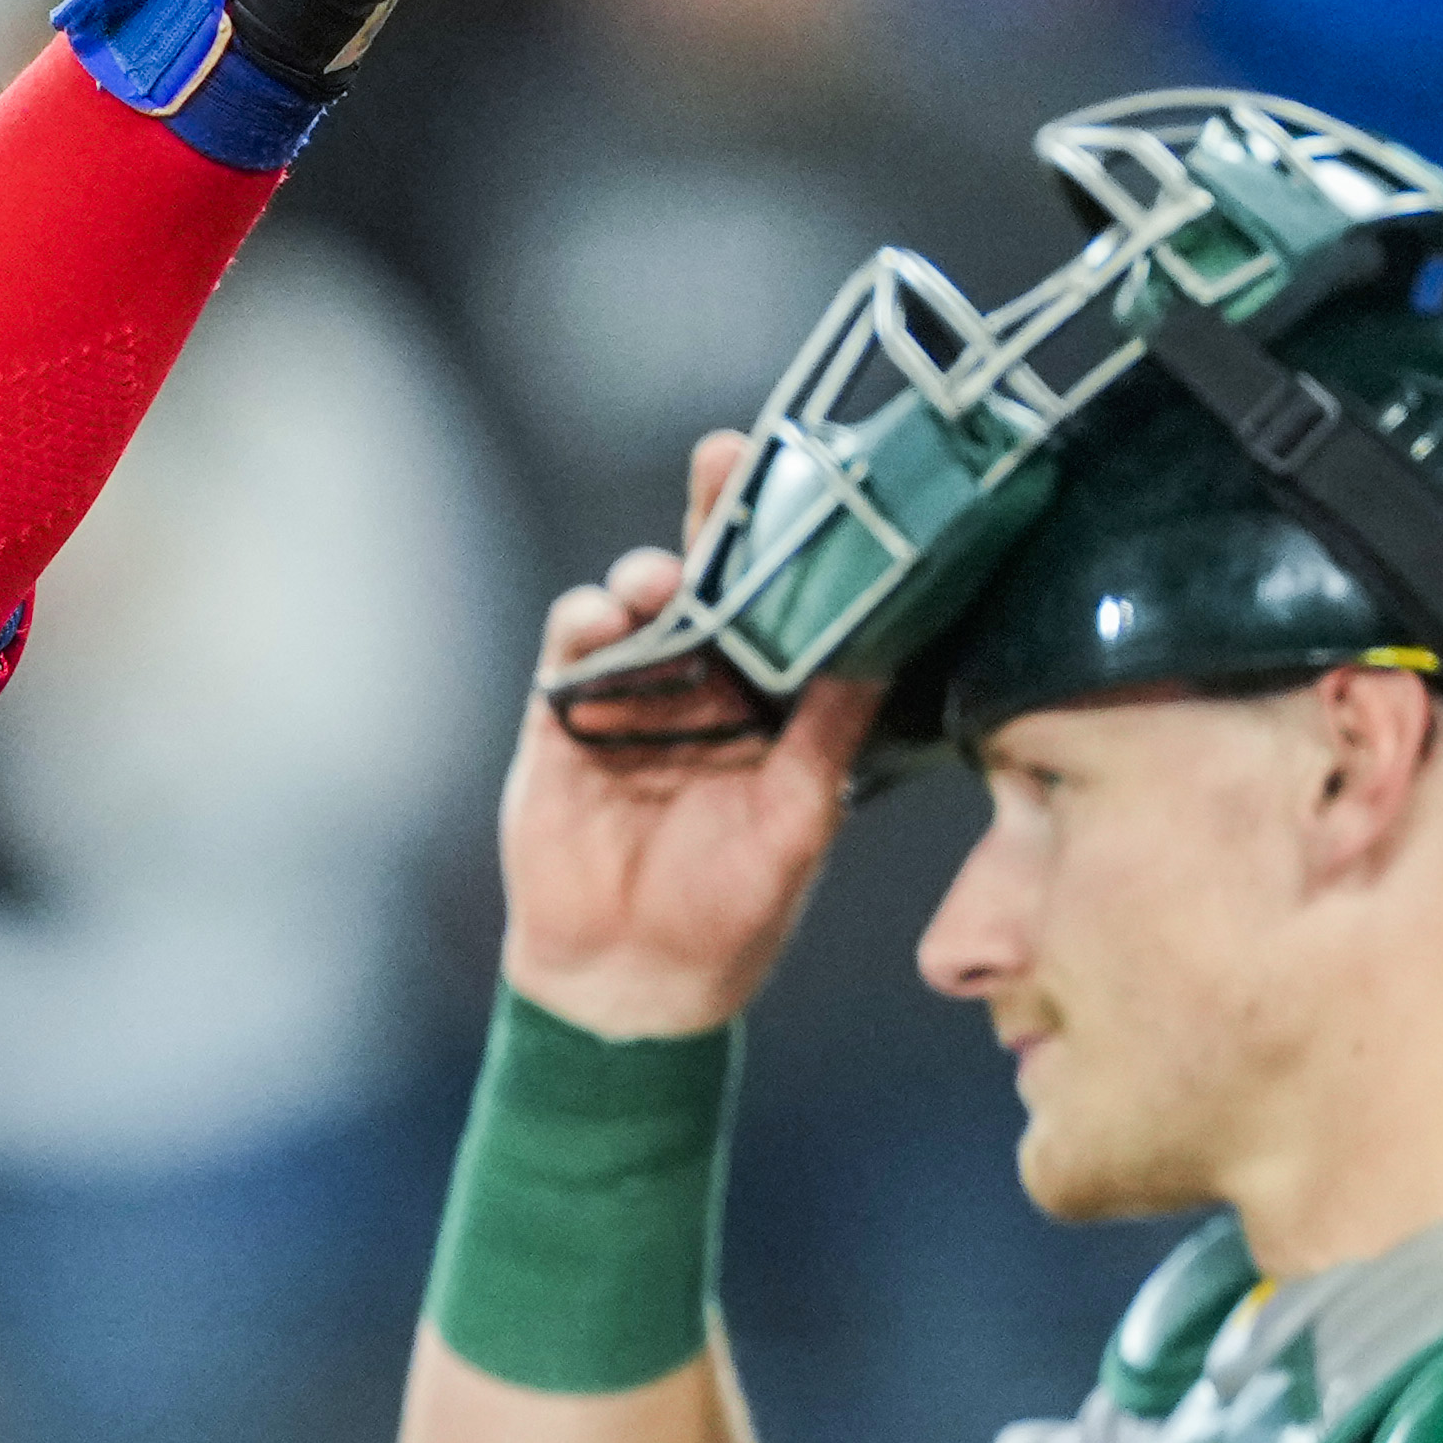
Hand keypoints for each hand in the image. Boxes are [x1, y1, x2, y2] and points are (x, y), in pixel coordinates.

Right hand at [497, 431, 861, 1038]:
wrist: (632, 985)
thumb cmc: (732, 914)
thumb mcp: (799, 823)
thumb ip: (827, 737)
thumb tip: (878, 654)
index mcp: (770, 705)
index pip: (786, 604)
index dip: (794, 543)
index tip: (815, 480)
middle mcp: (702, 687)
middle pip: (710, 578)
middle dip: (716, 514)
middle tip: (724, 457)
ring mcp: (631, 698)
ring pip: (639, 603)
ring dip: (649, 576)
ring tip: (660, 581)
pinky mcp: (565, 720)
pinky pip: (572, 651)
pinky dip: (586, 625)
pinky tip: (604, 622)